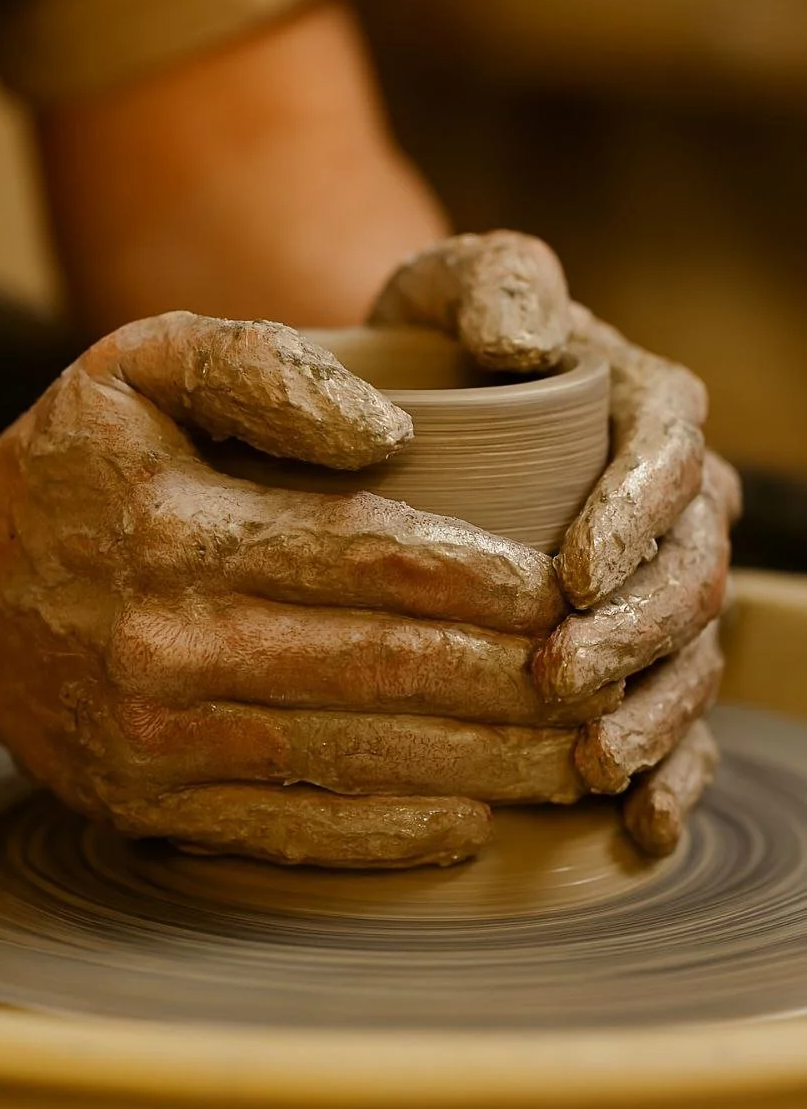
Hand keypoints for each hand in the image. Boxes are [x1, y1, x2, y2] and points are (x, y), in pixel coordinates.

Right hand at [0, 311, 621, 869]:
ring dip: (479, 766)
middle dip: (513, 680)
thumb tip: (395, 432)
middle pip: (387, 667)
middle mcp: (174, 641)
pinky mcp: (149, 803)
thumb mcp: (140, 364)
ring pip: (355, 758)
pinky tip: (466, 822)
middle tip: (601, 682)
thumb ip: (266, 369)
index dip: (487, 576)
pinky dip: (386, 835)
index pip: (374, 554)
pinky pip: (288, 829)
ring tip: (571, 762)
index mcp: (185, 528)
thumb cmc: (73, 465)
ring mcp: (161, 738)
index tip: (566, 588)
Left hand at [370, 231, 741, 854]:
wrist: (419, 407)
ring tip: (592, 762)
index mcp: (646, 410)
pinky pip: (680, 717)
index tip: (571, 573)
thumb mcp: (451, 286)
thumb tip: (523, 341)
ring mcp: (655, 583)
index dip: (633, 519)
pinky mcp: (637, 649)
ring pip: (689, 657)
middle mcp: (669, 503)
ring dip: (653, 715)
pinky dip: (670, 772)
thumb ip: (496, 285)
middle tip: (558, 678)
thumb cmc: (433, 344)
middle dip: (632, 634)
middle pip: (686, 574)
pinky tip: (643, 823)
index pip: (668, 459)